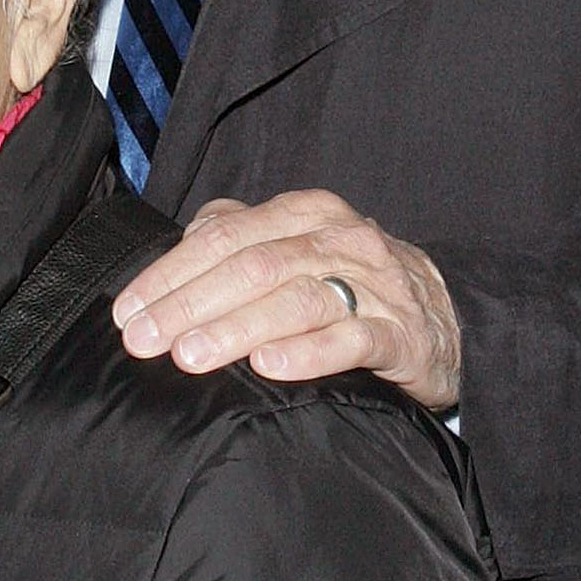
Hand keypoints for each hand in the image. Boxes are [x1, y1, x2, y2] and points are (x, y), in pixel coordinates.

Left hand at [112, 192, 461, 410]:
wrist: (453, 317)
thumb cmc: (357, 284)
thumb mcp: (301, 245)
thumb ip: (243, 237)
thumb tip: (184, 243)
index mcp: (306, 213)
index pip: (224, 236)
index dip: (171, 273)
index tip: (128, 310)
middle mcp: (340, 241)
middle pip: (254, 265)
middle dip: (190, 303)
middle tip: (144, 340)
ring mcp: (375, 287)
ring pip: (298, 299)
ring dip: (237, 328)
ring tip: (190, 355)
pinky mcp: (402, 335)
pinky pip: (353, 340)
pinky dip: (307, 353)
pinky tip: (268, 367)